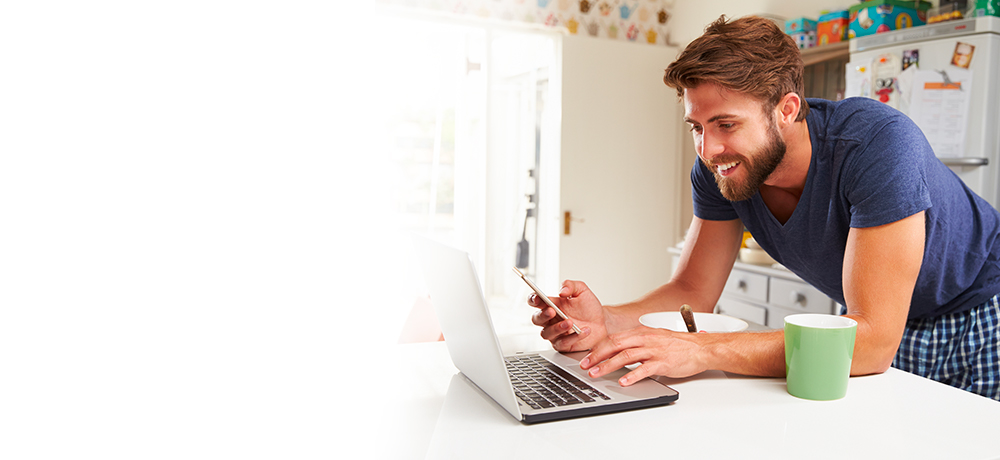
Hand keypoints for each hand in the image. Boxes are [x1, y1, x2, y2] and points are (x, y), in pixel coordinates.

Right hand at [528, 280, 606, 351]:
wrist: (602, 322)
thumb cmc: (589, 307)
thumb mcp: (582, 291)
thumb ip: (571, 286)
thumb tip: (562, 291)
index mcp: (551, 304)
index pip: (535, 301)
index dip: (533, 299)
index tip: (538, 298)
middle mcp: (550, 319)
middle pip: (536, 319)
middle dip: (542, 315)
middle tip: (552, 311)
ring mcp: (555, 333)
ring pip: (546, 333)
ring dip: (557, 328)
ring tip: (570, 322)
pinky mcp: (563, 344)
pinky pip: (563, 343)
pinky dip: (574, 337)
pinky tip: (583, 331)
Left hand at [579, 326, 708, 385]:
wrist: (700, 348)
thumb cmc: (678, 345)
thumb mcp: (654, 338)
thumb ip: (637, 344)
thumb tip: (619, 353)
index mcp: (641, 333)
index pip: (613, 338)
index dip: (597, 348)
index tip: (587, 357)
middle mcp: (645, 339)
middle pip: (615, 345)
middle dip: (597, 356)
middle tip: (585, 366)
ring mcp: (654, 350)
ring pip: (625, 356)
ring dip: (608, 365)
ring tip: (596, 374)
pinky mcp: (663, 362)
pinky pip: (644, 369)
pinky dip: (632, 376)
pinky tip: (623, 382)